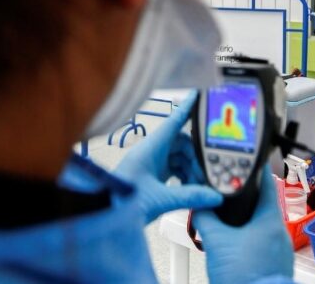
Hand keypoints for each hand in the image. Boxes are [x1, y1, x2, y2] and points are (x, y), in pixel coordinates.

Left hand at [114, 91, 222, 223]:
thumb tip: (215, 196)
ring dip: (192, 171)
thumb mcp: (160, 200)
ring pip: (179, 160)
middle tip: (211, 171)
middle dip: (197, 158)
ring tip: (201, 187)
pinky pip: (174, 171)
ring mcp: (150, 165)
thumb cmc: (119, 204)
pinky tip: (191, 190)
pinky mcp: (151, 178)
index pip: (173, 123)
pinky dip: (185, 179)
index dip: (187, 108)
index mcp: (149, 149)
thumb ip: (190, 196)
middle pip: (182, 145)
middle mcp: (150, 153)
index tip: (199, 95)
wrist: (99, 219)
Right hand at [193, 165, 293, 283]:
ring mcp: (280, 248)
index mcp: (270, 219)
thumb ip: (206, 218)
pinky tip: (236, 247)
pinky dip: (250, 241)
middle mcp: (280, 231)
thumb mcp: (216, 242)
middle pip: (262, 205)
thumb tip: (199, 206)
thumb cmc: (244, 276)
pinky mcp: (275, 263)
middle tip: (229, 195)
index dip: (255, 171)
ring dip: (246, 223)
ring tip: (228, 224)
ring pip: (262, 226)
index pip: (266, 183)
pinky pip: (263, 244)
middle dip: (244, 201)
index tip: (248, 162)